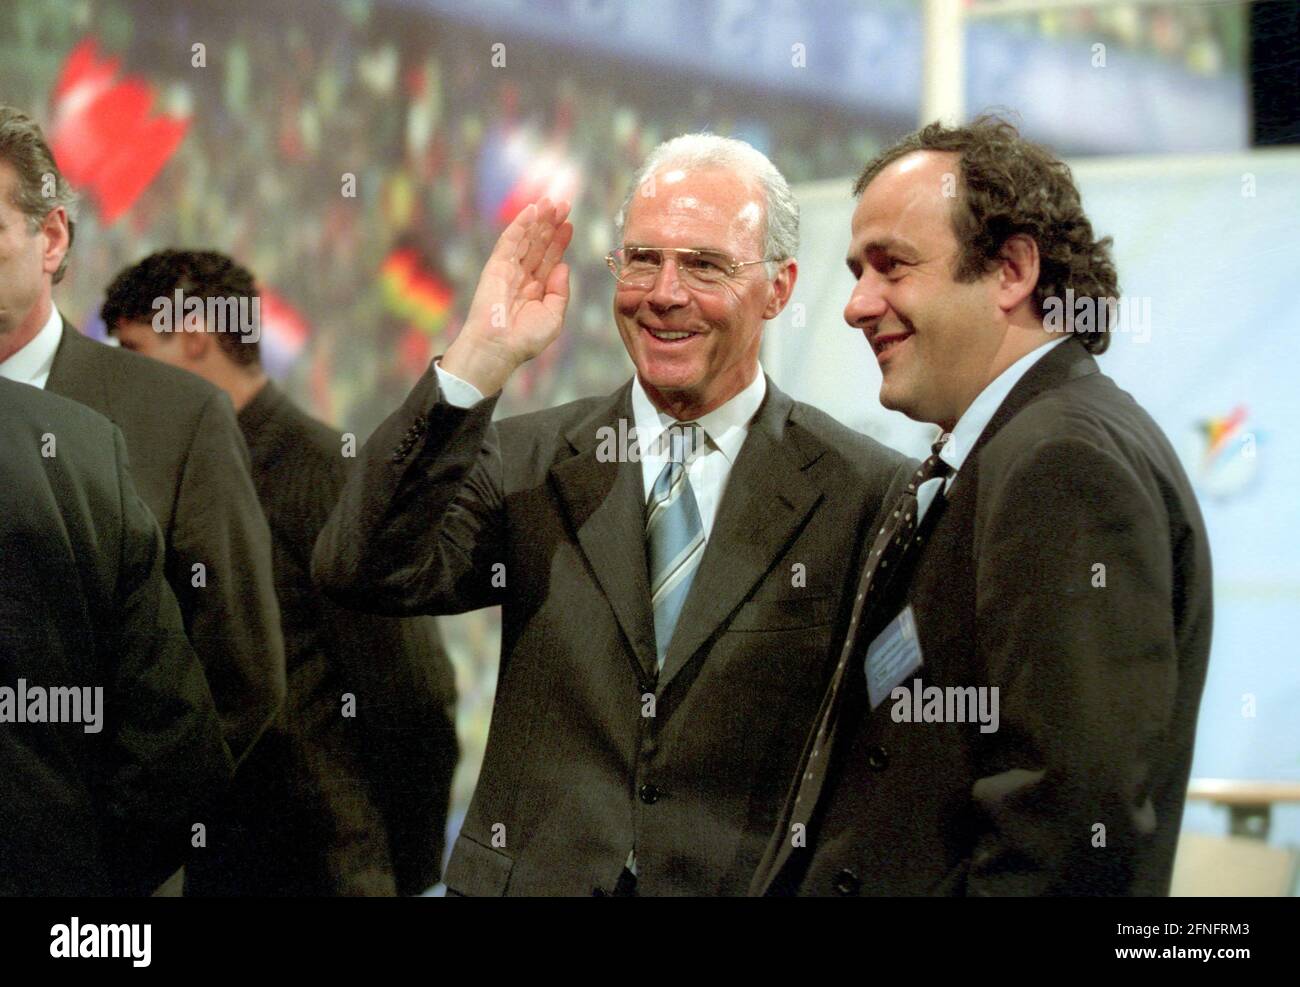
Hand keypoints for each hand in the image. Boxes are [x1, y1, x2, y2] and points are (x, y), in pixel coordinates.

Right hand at [442, 197, 573, 395]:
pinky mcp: (496, 266)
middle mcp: (522, 277)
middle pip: (539, 244)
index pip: (550, 260)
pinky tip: (531, 210)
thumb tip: (564, 266)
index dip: (560, 241)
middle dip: (551, 224)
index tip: (570, 225)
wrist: (498, 348)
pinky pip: (510, 240)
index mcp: (536, 290)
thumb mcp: (553, 317)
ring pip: (526, 239)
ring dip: (539, 220)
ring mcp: (509, 270)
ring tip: (552, 202)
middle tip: (564, 204)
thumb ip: (560, 292)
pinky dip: (520, 224)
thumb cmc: (525, 339)